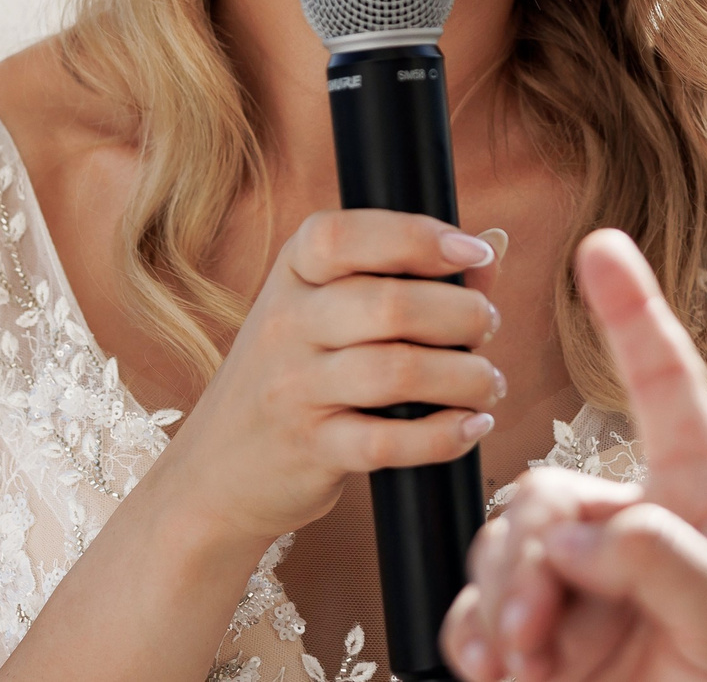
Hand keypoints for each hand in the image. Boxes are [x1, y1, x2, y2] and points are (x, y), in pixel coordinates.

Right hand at [152, 209, 503, 548]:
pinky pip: (388, 441)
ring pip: (398, 372)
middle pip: (389, 305)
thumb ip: (405, 276)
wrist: (215, 470)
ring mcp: (293, 388)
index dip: (418, 237)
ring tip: (487, 383)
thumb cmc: (294, 375)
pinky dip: (444, 435)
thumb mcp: (327, 312)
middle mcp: (286, 323)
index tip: (476, 254)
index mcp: (292, 273)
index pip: (344, 235)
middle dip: (462, 315)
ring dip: (466, 377)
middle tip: (487, 328)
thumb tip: (490, 247)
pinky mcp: (310, 449)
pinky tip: (470, 426)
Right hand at [443, 229, 706, 681]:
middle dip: (530, 556)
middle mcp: (640, 538)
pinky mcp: (544, 648)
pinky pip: (478, 612)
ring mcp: (587, 594)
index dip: (634, 315)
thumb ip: (667, 562)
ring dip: (501, 603)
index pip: (667, 391)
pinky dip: (474, 635)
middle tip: (540, 631)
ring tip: (524, 663)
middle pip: (548, 490)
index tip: (602, 250)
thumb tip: (574, 531)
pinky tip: (494, 670)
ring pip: (503, 548)